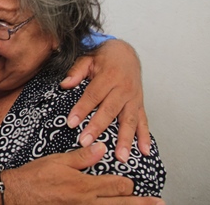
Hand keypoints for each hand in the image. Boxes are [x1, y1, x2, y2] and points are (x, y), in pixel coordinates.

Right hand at [4, 143, 163, 203]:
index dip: (127, 184)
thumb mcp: (58, 161)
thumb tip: (101, 148)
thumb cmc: (34, 177)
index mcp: (84, 187)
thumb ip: (82, 156)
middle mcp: (86, 204)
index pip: (116, 187)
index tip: (132, 183)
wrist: (16, 194)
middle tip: (158, 204)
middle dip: (141, 204)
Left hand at [61, 39, 150, 162]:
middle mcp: (123, 88)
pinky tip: (144, 151)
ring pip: (129, 120)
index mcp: (109, 76)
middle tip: (86, 142)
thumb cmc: (104, 58)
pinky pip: (143, 122)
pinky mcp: (140, 104)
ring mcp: (134, 98)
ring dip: (125, 140)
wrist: (126, 53)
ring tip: (120, 157)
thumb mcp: (87, 58)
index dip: (82, 109)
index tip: (71, 123)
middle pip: (109, 110)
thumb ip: (76, 71)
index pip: (93, 95)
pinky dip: (144, 137)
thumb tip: (65, 84)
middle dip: (97, 127)